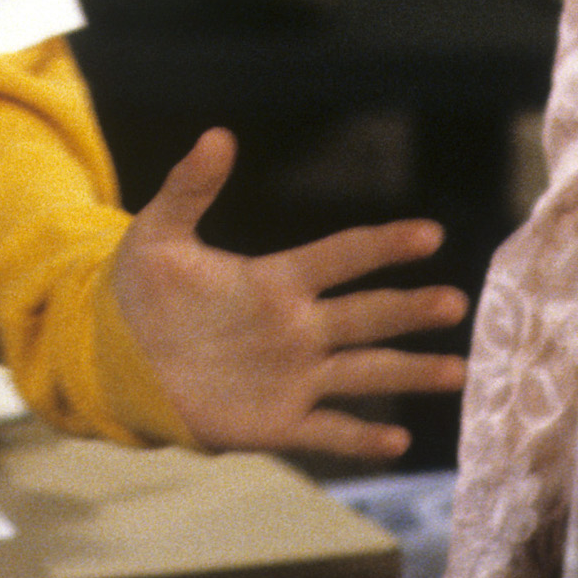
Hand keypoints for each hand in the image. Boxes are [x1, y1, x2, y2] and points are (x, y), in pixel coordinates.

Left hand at [109, 127, 467, 460]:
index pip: (341, 257)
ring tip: (459, 371)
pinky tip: (398, 443)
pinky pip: (328, 431)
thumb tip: (218, 134)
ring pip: (365, 373)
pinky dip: (362, 439)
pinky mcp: (277, 423)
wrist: (118, 359)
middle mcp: (298, 328)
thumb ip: (188, 188)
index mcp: (276, 282)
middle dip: (411, 309)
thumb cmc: (143, 293)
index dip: (382, 245)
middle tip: (457, 301)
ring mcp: (293, 377)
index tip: (429, 234)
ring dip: (410, 371)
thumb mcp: (159, 235)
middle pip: (366, 315)